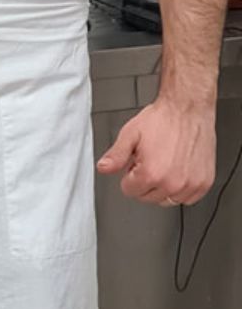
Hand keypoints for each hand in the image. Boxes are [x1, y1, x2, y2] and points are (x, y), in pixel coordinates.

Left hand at [97, 97, 215, 205]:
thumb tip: (104, 168)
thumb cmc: (163, 119)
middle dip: (145, 181)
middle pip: (148, 198)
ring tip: (165, 164)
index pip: (129, 190)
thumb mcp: (130, 134)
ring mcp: (190, 184)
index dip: (129, 174)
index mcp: (151, 173)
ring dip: (163, 187)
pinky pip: (188, 198)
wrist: (188, 108)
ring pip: (168, 200)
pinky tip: (179, 171)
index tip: (136, 163)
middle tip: (151, 160)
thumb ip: (116, 155)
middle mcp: (172, 182)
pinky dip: (182, 190)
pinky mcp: (204, 182)